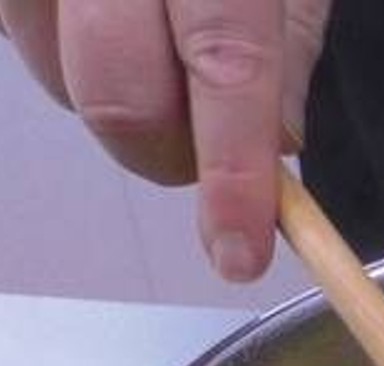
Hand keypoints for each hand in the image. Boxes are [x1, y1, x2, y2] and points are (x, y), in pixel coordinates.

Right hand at [1, 0, 331, 281]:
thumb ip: (287, 46)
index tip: (239, 254)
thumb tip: (279, 151)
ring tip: (156, 42)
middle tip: (210, 149)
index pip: (227, 68)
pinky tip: (109, 18)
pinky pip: (23, 38)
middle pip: (118, 96)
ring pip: (57, 76)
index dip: (232, 175)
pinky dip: (71, 54)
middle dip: (169, 155)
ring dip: (118, 98)